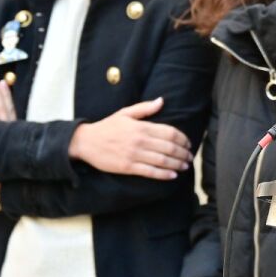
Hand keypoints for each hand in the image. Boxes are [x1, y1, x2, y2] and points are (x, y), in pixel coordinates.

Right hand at [68, 97, 192, 179]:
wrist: (86, 142)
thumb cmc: (107, 126)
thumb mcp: (125, 113)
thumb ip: (145, 108)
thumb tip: (162, 101)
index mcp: (142, 127)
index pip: (170, 132)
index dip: (183, 139)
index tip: (188, 143)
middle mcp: (141, 141)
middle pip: (169, 147)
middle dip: (183, 153)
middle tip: (190, 157)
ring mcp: (134, 155)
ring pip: (162, 160)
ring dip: (177, 164)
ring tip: (185, 166)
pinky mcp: (128, 167)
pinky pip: (150, 172)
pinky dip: (164, 174)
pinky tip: (172, 175)